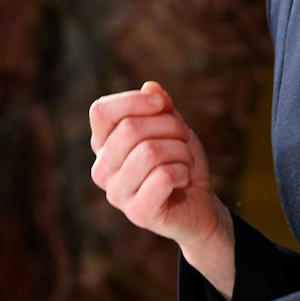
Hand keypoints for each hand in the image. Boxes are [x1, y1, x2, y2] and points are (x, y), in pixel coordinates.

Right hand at [89, 80, 229, 274]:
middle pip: (131, 129)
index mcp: (103, 145)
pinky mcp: (137, 213)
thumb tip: (151, 87)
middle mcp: (102, 169)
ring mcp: (116, 194)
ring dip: (180, 152)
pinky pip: (163, 177)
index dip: (133, 100)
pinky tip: (183, 181)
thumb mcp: (173, 127)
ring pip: (149, 152)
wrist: (198, 206)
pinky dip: (183, 172)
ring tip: (184, 162)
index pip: (101, 111)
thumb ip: (161, 108)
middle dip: (170, 127)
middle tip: (183, 140)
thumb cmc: (180, 161)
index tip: (162, 104)